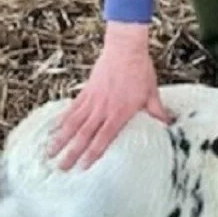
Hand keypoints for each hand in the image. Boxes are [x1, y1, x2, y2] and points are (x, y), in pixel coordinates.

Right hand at [48, 22, 173, 170]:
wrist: (125, 48)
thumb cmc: (140, 70)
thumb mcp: (152, 93)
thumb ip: (157, 111)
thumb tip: (168, 125)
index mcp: (119, 113)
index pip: (103, 138)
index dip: (92, 154)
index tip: (83, 168)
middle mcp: (103, 109)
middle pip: (84, 135)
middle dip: (72, 153)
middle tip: (61, 168)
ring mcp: (92, 100)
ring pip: (73, 123)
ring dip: (61, 138)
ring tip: (49, 152)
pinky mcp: (86, 91)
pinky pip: (72, 108)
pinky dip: (62, 119)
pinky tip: (54, 128)